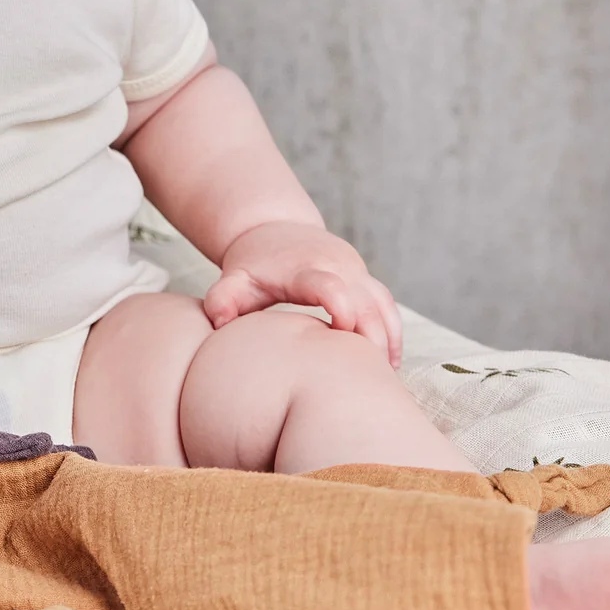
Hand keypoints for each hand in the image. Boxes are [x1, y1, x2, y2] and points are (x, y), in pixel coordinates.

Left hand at [203, 222, 402, 366]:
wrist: (274, 231)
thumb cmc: (251, 266)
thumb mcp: (233, 279)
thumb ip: (222, 299)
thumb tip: (217, 321)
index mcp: (305, 268)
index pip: (329, 285)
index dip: (340, 306)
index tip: (342, 334)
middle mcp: (338, 267)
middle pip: (366, 301)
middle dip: (371, 338)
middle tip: (369, 378)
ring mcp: (356, 272)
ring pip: (383, 305)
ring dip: (387, 339)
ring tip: (386, 377)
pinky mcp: (366, 280)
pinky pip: (387, 306)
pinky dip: (392, 333)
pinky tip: (390, 363)